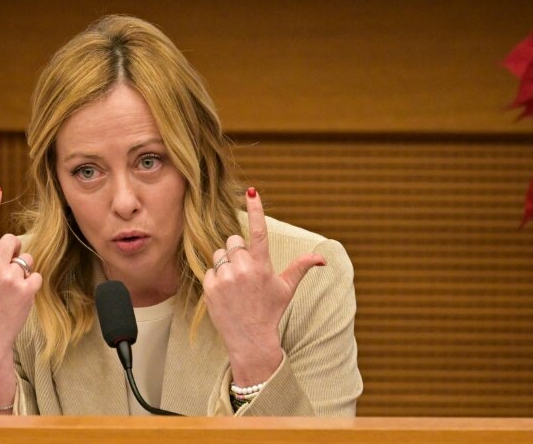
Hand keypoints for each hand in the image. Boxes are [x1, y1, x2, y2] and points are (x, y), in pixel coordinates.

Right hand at [0, 186, 42, 354]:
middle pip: (12, 239)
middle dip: (10, 249)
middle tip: (1, 269)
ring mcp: (11, 280)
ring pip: (26, 257)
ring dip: (21, 268)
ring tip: (8, 287)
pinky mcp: (27, 291)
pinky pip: (36, 274)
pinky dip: (31, 283)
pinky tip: (18, 296)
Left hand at [203, 187, 324, 386]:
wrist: (250, 339)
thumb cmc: (270, 311)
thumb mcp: (286, 289)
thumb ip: (301, 268)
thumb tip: (322, 259)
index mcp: (263, 265)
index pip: (259, 231)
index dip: (256, 209)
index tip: (252, 191)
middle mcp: (244, 269)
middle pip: (233, 240)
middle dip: (237, 251)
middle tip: (244, 271)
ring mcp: (226, 278)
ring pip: (219, 254)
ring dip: (226, 264)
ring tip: (235, 284)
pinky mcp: (210, 287)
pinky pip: (210, 269)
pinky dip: (216, 278)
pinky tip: (225, 293)